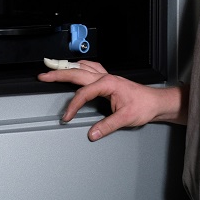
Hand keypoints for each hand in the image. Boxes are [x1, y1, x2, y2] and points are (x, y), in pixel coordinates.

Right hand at [37, 60, 185, 140]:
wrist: (156, 102)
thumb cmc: (144, 106)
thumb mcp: (126, 118)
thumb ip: (107, 126)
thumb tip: (92, 133)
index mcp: (108, 83)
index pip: (84, 94)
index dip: (73, 106)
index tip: (67, 117)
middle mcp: (106, 77)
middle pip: (78, 72)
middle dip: (59, 73)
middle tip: (43, 75)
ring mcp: (107, 76)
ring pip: (83, 67)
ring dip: (68, 67)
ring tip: (54, 67)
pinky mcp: (109, 79)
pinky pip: (91, 68)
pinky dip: (80, 67)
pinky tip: (76, 68)